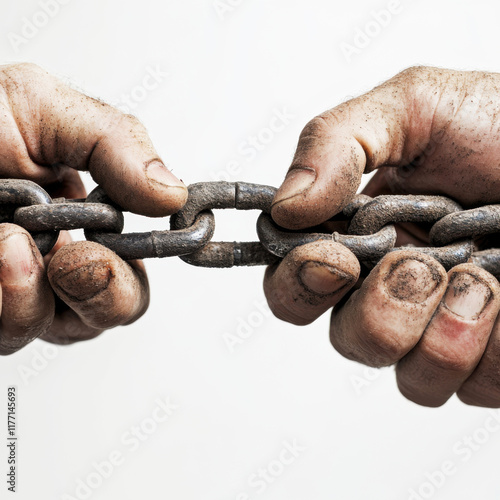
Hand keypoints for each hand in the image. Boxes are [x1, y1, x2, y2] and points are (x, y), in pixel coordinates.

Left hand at [0, 63, 186, 354]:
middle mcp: (58, 256)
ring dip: (41, 291)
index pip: (142, 256)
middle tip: (78, 256)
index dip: (155, 255)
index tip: (158, 235)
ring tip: (10, 241)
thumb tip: (172, 192)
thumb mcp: (41, 106)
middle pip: (117, 307)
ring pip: (66, 328)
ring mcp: (21, 290)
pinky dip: (9, 300)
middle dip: (106, 288)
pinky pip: (13, 333)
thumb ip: (116, 143)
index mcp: (85, 214)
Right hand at [265, 66, 499, 407]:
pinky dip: (494, 347)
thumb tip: (285, 207)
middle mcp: (393, 289)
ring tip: (483, 277)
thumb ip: (334, 143)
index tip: (335, 260)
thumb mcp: (411, 107)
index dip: (300, 285)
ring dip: (445, 332)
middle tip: (421, 265)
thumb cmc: (499, 126)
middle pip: (348, 341)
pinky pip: (474, 387)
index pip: (293, 286)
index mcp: (358, 238)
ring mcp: (442, 327)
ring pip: (411, 379)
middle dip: (380, 311)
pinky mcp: (488, 356)